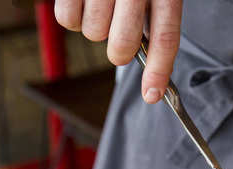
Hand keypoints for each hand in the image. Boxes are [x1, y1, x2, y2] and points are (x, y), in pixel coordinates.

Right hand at [54, 0, 181, 103]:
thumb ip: (153, 16)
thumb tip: (150, 62)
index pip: (165, 37)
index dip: (158, 71)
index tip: (152, 95)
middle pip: (124, 44)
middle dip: (119, 52)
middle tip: (119, 40)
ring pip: (94, 33)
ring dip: (96, 27)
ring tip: (101, 2)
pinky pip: (67, 18)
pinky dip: (73, 15)